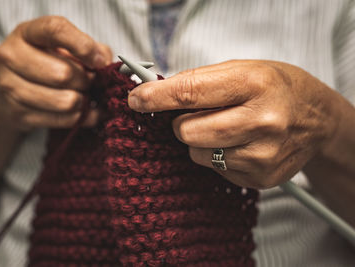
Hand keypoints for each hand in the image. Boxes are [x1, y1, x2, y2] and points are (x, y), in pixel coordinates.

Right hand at [0, 16, 111, 131]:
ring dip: (83, 101)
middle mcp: (11, 55)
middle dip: (86, 81)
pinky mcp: (17, 114)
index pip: (55, 29)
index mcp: (26, 32)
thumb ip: (93, 49)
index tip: (98, 61)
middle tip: (90, 82)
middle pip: (63, 74)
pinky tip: (85, 112)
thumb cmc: (48, 66)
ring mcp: (10, 86)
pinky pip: (64, 120)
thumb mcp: (68, 50)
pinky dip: (81, 117)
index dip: (82, 45)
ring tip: (83, 96)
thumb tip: (105, 63)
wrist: (13, 98)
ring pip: (66, 101)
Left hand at [127, 60, 339, 188]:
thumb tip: (154, 93)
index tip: (136, 99)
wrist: (315, 118)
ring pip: (197, 153)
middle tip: (196, 114)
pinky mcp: (261, 177)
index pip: (190, 93)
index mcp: (253, 84)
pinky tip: (238, 144)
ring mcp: (262, 154)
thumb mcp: (241, 69)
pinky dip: (216, 156)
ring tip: (224, 128)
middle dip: (180, 123)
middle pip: (187, 131)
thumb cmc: (275, 88)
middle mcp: (261, 121)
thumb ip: (197, 80)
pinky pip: (215, 169)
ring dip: (199, 141)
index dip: (156, 97)